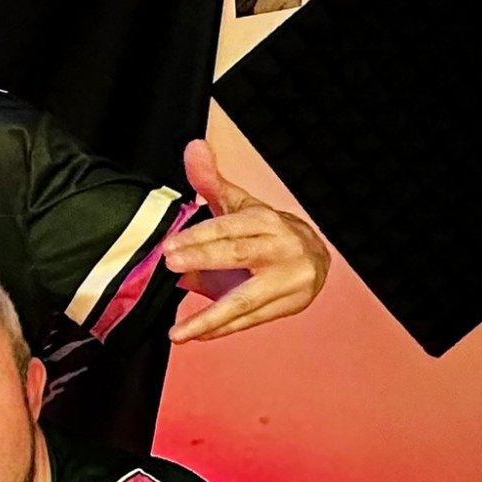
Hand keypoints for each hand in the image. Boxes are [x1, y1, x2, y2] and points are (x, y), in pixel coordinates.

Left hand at [162, 139, 329, 341]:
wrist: (314, 257)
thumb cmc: (266, 231)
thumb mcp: (239, 204)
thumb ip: (210, 181)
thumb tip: (193, 147)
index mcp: (267, 221)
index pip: (231, 227)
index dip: (199, 236)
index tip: (168, 247)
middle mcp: (282, 248)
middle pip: (239, 255)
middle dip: (202, 261)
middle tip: (169, 266)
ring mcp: (288, 280)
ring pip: (245, 300)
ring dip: (209, 318)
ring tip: (180, 333)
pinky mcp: (288, 305)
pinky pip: (250, 320)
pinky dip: (221, 329)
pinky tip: (196, 335)